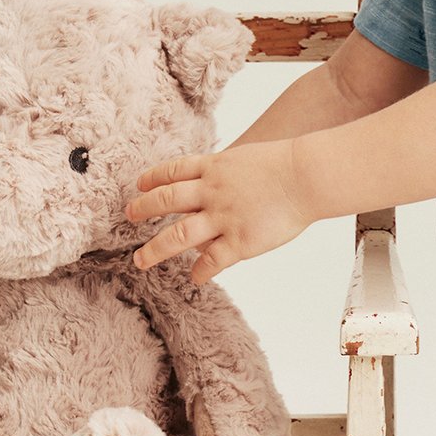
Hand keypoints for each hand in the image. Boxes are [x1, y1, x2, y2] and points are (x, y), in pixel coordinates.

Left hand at [125, 140, 312, 284]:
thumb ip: (229, 170)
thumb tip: (219, 178)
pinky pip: (211, 261)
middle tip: (129, 216)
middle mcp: (211, 192)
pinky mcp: (239, 241)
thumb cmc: (288, 164)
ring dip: (155, 249)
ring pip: (177, 235)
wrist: (306, 176)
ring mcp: (222, 218)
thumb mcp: (248, 157)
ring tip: (140, 260)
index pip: (174, 171)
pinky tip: (194, 277)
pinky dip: (200, 271)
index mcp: (215, 168)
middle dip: (143, 209)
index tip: (141, 185)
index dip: (154, 178)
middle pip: (166, 201)